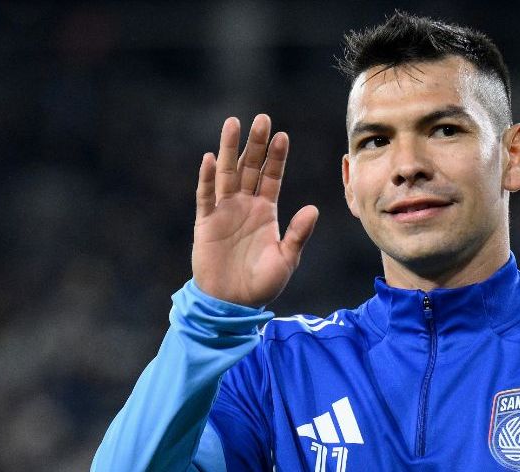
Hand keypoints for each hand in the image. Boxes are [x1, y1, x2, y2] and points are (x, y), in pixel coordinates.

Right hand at [192, 114, 318, 305]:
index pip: (272, 177)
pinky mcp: (206, 223)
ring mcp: (224, 212)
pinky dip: (207, 179)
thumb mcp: (286, 259)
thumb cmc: (262, 285)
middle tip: (261, 119)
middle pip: (250, 168)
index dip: (276, 157)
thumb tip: (314, 209)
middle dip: (256, 144)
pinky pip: (206, 197)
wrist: (232, 304)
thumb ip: (298, 234)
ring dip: (230, 150)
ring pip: (227, 174)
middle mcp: (245, 206)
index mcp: (266, 212)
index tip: (282, 135)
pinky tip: (210, 159)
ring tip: (233, 124)